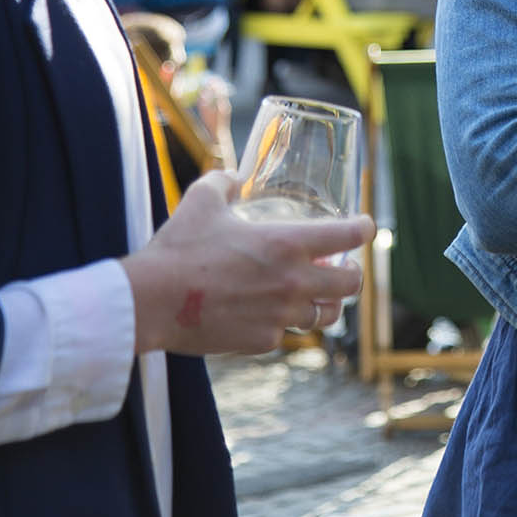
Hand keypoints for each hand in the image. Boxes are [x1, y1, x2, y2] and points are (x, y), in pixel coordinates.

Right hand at [121, 172, 369, 356]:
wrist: (152, 301)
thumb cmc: (179, 249)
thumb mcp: (202, 201)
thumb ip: (223, 182)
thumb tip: (233, 175)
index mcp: (288, 244)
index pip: (349, 236)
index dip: (364, 229)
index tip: (364, 226)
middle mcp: (293, 282)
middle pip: (350, 284)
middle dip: (352, 274)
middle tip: (344, 267)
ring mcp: (280, 316)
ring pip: (325, 316)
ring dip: (326, 303)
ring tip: (317, 295)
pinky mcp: (262, 340)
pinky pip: (287, 332)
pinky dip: (285, 322)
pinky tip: (272, 313)